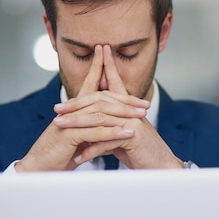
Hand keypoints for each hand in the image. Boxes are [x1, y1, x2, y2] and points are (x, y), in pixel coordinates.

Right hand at [16, 45, 146, 171]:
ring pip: (100, 113)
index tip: (110, 56)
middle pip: (101, 98)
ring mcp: (69, 122)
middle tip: (145, 103)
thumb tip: (111, 123)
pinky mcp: (68, 135)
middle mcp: (71, 111)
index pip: (89, 84)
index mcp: (74, 109)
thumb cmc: (60, 154)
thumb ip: (93, 127)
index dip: (100, 68)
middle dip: (125, 99)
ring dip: (123, 114)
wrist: (40, 169)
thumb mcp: (80, 138)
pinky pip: (94, 131)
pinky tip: (128, 133)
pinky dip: (113, 132)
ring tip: (142, 116)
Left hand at [51, 45, 182, 168]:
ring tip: (59, 126)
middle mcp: (132, 111)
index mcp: (130, 109)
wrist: (160, 167)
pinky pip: (105, 139)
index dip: (109, 66)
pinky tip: (77, 156)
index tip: (100, 51)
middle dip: (76, 102)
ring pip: (99, 117)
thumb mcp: (123, 137)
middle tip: (57, 108)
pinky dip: (89, 149)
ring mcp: (133, 121)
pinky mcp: (133, 135)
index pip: (116, 83)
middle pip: (101, 99)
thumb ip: (110, 128)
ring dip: (76, 122)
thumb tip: (93, 127)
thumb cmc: (142, 153)